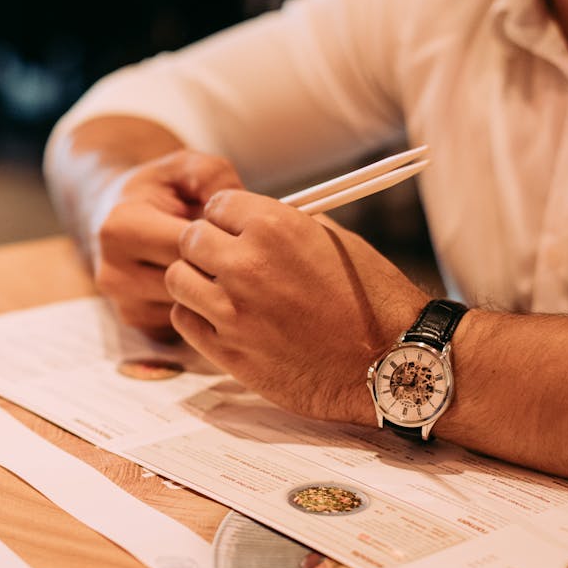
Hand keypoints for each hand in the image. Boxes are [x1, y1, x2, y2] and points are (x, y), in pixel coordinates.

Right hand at [89, 150, 241, 336]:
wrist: (117, 215)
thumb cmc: (158, 190)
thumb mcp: (184, 167)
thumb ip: (213, 176)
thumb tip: (239, 208)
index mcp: (121, 228)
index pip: (188, 246)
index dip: (221, 238)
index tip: (235, 229)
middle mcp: (114, 272)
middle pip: (190, 281)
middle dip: (219, 266)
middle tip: (238, 250)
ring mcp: (123, 303)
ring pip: (191, 305)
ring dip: (213, 288)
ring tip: (219, 263)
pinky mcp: (137, 323)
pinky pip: (185, 321)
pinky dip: (201, 304)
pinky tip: (204, 282)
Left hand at [166, 189, 427, 422]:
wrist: (390, 362)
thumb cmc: (370, 298)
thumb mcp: (332, 240)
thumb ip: (283, 226)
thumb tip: (248, 220)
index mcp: (273, 227)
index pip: (216, 205)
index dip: (227, 218)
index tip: (237, 231)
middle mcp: (246, 265)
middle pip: (190, 239)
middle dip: (206, 246)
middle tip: (226, 261)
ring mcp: (232, 312)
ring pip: (178, 279)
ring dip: (195, 280)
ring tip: (221, 289)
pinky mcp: (227, 351)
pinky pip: (184, 319)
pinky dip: (196, 315)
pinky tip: (222, 317)